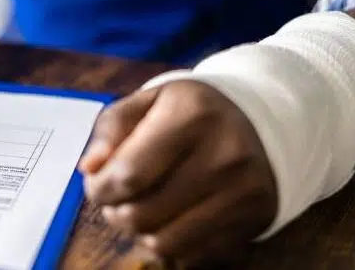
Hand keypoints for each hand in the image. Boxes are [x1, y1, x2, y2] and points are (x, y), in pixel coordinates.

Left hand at [79, 80, 276, 266]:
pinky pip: (191, 254)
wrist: (265, 121)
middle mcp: (224, 155)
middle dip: (115, 212)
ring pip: (163, 242)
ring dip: (139, 233)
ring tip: (139, 210)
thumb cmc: (193, 111)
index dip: (99, 188)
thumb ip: (112, 128)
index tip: (97, 183)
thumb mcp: (151, 100)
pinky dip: (168, 244)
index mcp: (192, 115)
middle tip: (117, 198)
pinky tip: (168, 220)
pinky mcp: (252, 220)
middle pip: (142, 214)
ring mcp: (242, 193)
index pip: (128, 175)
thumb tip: (89, 168)